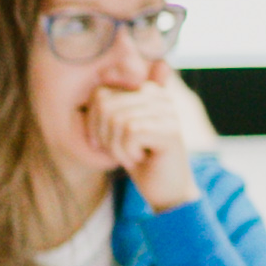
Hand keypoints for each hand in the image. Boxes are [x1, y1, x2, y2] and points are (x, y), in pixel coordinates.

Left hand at [88, 79, 196, 210]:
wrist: (167, 191)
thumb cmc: (141, 161)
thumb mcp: (120, 131)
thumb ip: (112, 105)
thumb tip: (105, 73)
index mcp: (148, 91)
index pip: (100, 94)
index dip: (94, 123)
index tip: (108, 142)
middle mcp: (160, 96)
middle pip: (107, 106)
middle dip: (106, 136)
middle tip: (124, 152)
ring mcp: (168, 112)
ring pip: (117, 119)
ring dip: (118, 147)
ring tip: (135, 155)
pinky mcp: (171, 130)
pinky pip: (130, 132)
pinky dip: (128, 152)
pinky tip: (143, 158)